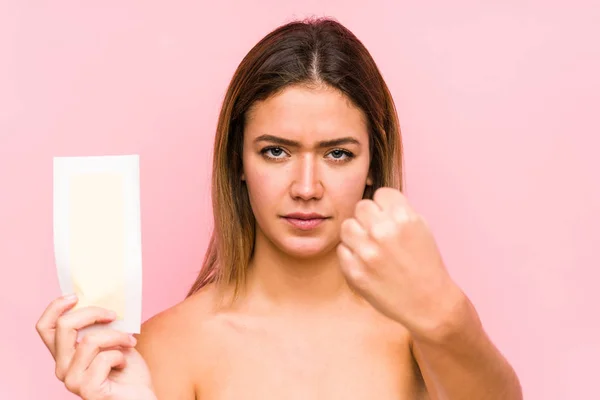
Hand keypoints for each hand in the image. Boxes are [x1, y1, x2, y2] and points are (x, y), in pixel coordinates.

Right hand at [36, 295, 155, 399]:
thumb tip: (99, 298)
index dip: (55, 307)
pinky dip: (121, 355)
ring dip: (116, 336)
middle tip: (114, 315)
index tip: (76, 296)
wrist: (141, 396)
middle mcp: (62, 367)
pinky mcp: (87, 389)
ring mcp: (72, 380)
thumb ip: (100, 325)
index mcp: (65, 354)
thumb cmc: (128, 369)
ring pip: (89, 340)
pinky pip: (104, 358)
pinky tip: (124, 364)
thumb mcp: (113, 339)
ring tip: (129, 342)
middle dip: (93, 312)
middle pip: (64, 326)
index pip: (45, 327)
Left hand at [337, 187, 464, 339]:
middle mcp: (383, 231)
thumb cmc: (425, 264)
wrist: (429, 303)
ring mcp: (367, 252)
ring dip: (357, 235)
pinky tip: (367, 263)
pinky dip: (352, 255)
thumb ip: (397, 210)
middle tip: (379, 234)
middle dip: (369, 219)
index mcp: (404, 217)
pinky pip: (342, 249)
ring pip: (347, 226)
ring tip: (371, 247)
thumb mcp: (421, 228)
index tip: (390, 219)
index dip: (385, 207)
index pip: (381, 194)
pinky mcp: (354, 271)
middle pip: (361, 207)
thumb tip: (374, 200)